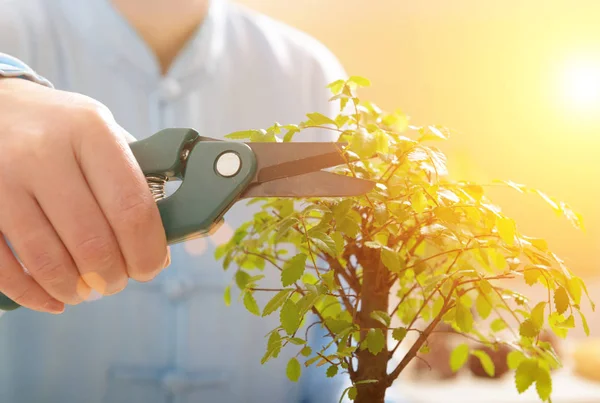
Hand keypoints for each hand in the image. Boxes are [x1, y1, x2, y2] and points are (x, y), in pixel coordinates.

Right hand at [0, 78, 168, 312]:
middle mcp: (43, 152)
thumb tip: (157, 250)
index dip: (147, 251)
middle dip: (112, 276)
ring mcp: (2, 177)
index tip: (150, 268)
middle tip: (116, 281)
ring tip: (87, 291)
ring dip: (75, 289)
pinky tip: (53, 298)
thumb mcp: (103, 136)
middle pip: (92, 241)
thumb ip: (133, 182)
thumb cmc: (62, 131)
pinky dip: (32, 294)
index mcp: (90, 131)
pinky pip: (3, 267)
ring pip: (47, 259)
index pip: (131, 207)